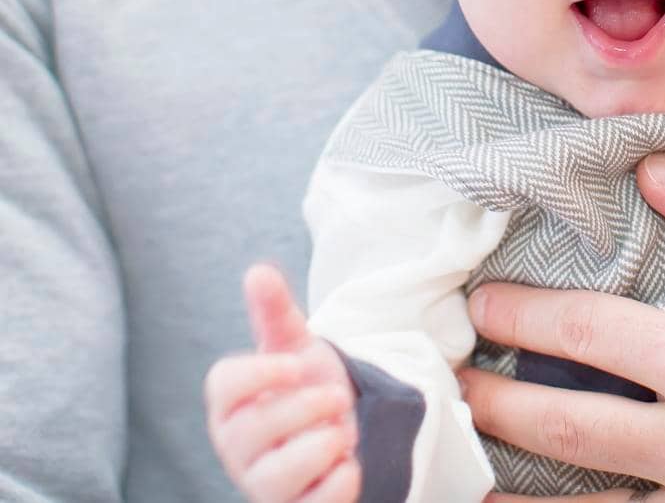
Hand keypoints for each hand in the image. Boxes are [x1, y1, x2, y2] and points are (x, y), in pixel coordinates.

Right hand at [204, 263, 360, 502]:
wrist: (343, 428)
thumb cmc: (307, 387)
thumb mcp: (297, 347)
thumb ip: (276, 312)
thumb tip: (258, 272)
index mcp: (232, 403)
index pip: (224, 385)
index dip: (261, 372)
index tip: (298, 364)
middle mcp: (238, 447)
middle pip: (251, 430)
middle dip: (305, 408)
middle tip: (338, 398)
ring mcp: (263, 484)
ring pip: (275, 478)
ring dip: (322, 447)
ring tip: (344, 432)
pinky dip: (337, 485)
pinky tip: (351, 467)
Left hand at [459, 153, 664, 502]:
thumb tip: (651, 170)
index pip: (585, 336)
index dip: (518, 318)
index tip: (478, 303)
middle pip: (562, 432)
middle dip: (491, 403)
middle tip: (446, 379)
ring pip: (592, 502)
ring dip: (525, 479)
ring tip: (473, 454)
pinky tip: (565, 498)